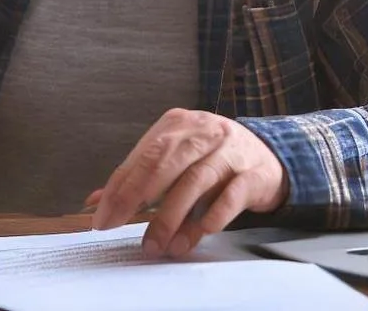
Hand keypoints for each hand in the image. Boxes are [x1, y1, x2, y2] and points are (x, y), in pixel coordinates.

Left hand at [90, 109, 287, 257]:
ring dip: (172, 216)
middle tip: (118, 225)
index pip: (143, 154)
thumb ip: (140, 176)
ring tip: (156, 245)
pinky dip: (209, 218)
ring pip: (195, 181)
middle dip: (136, 196)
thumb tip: (97, 201)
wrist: (270, 156)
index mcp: (178, 123)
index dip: (119, 185)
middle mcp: (203, 131)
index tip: (102, 215)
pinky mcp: (253, 174)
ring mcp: (230, 150)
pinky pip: (229, 198)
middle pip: (164, 161)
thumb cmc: (213, 158)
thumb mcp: (177, 157)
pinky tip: (194, 237)